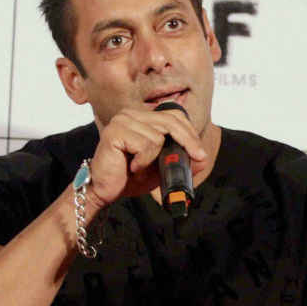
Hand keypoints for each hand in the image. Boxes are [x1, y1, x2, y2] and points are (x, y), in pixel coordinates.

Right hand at [87, 108, 207, 207]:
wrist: (103, 191)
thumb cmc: (129, 177)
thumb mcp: (160, 168)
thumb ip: (179, 160)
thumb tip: (203, 159)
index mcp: (141, 117)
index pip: (173, 115)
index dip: (189, 132)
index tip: (200, 152)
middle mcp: (130, 114)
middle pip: (170, 122)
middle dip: (188, 141)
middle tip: (198, 158)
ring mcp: (122, 121)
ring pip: (158, 136)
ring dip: (154, 158)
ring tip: (140, 167)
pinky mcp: (115, 132)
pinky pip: (145, 145)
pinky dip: (143, 161)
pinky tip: (132, 167)